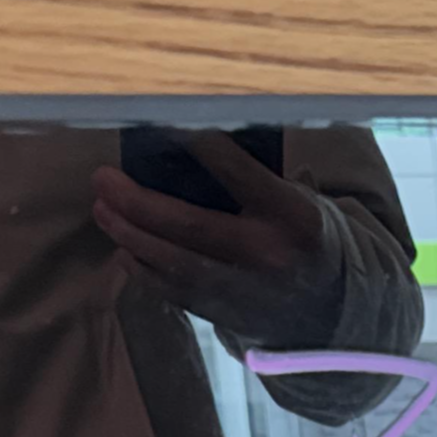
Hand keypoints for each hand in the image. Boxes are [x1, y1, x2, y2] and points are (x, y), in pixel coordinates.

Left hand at [91, 133, 342, 347]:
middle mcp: (266, 255)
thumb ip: (252, 178)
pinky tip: (123, 248)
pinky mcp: (228, 315)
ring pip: (175, 264)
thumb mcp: (296, 200)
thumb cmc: (306, 237)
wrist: (334, 310)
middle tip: (103, 179)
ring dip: (130, 235)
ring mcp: (245, 291)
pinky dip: (143, 270)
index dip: (193, 142)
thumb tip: (187, 140)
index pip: (234, 170)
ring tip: (102, 209)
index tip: (159, 121)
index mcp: (291, 216)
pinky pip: (175, 293)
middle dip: (137, 202)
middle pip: (189, 226)